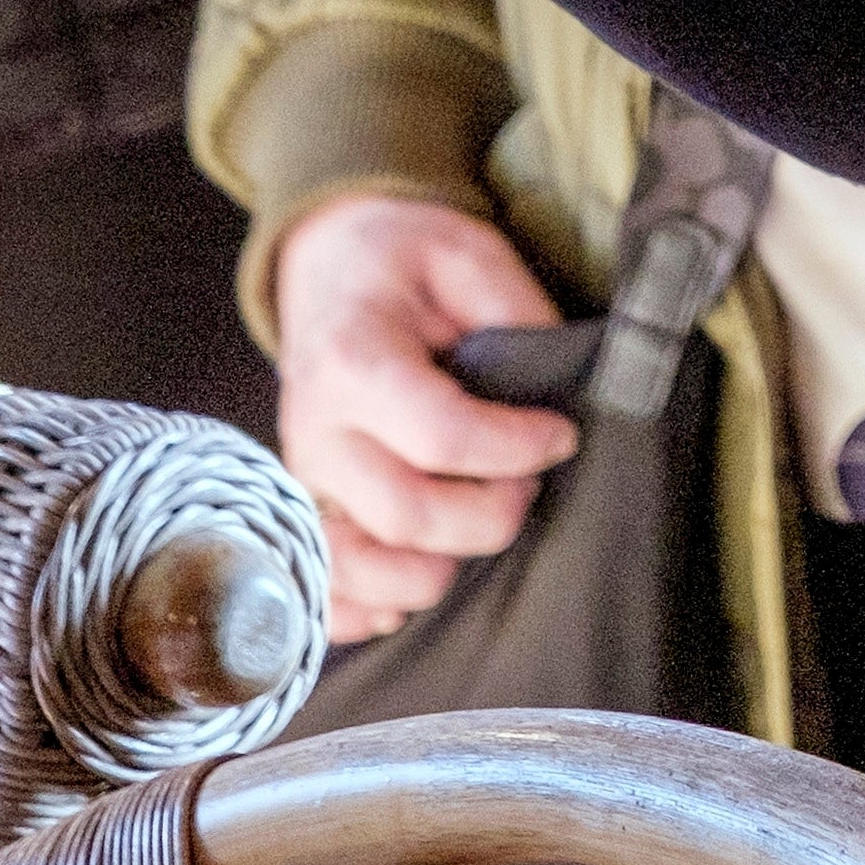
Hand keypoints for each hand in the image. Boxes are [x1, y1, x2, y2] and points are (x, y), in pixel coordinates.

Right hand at [267, 191, 581, 641]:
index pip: (440, 434)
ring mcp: (302, 477)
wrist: (328, 263)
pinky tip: (411, 599)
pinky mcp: (301, 507)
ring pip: (360, 568)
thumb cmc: (403, 260)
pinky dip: (363, 611)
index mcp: (354, 358)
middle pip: (405, 514)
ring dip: (436, 569)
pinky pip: (318, 589)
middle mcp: (316, 429)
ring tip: (481, 521)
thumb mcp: (468, 253)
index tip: (562, 436)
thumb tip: (560, 388)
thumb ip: (515, 314)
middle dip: (491, 514)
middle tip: (530, 483)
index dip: (516, 447)